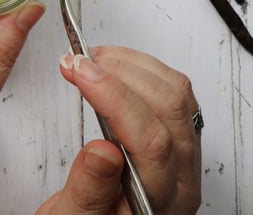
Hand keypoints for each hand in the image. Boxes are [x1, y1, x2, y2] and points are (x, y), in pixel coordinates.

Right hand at [37, 48, 201, 213]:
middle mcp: (180, 178)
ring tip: (91, 60)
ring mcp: (183, 155)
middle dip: (119, 72)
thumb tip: (101, 152)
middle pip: (169, 109)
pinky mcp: (176, 136)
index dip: (113, 96)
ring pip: (176, 93)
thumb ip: (87, 193)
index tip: (78, 71)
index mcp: (159, 203)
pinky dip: (142, 68)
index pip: (151, 141)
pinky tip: (112, 66)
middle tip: (77, 62)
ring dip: (132, 65)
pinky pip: (174, 90)